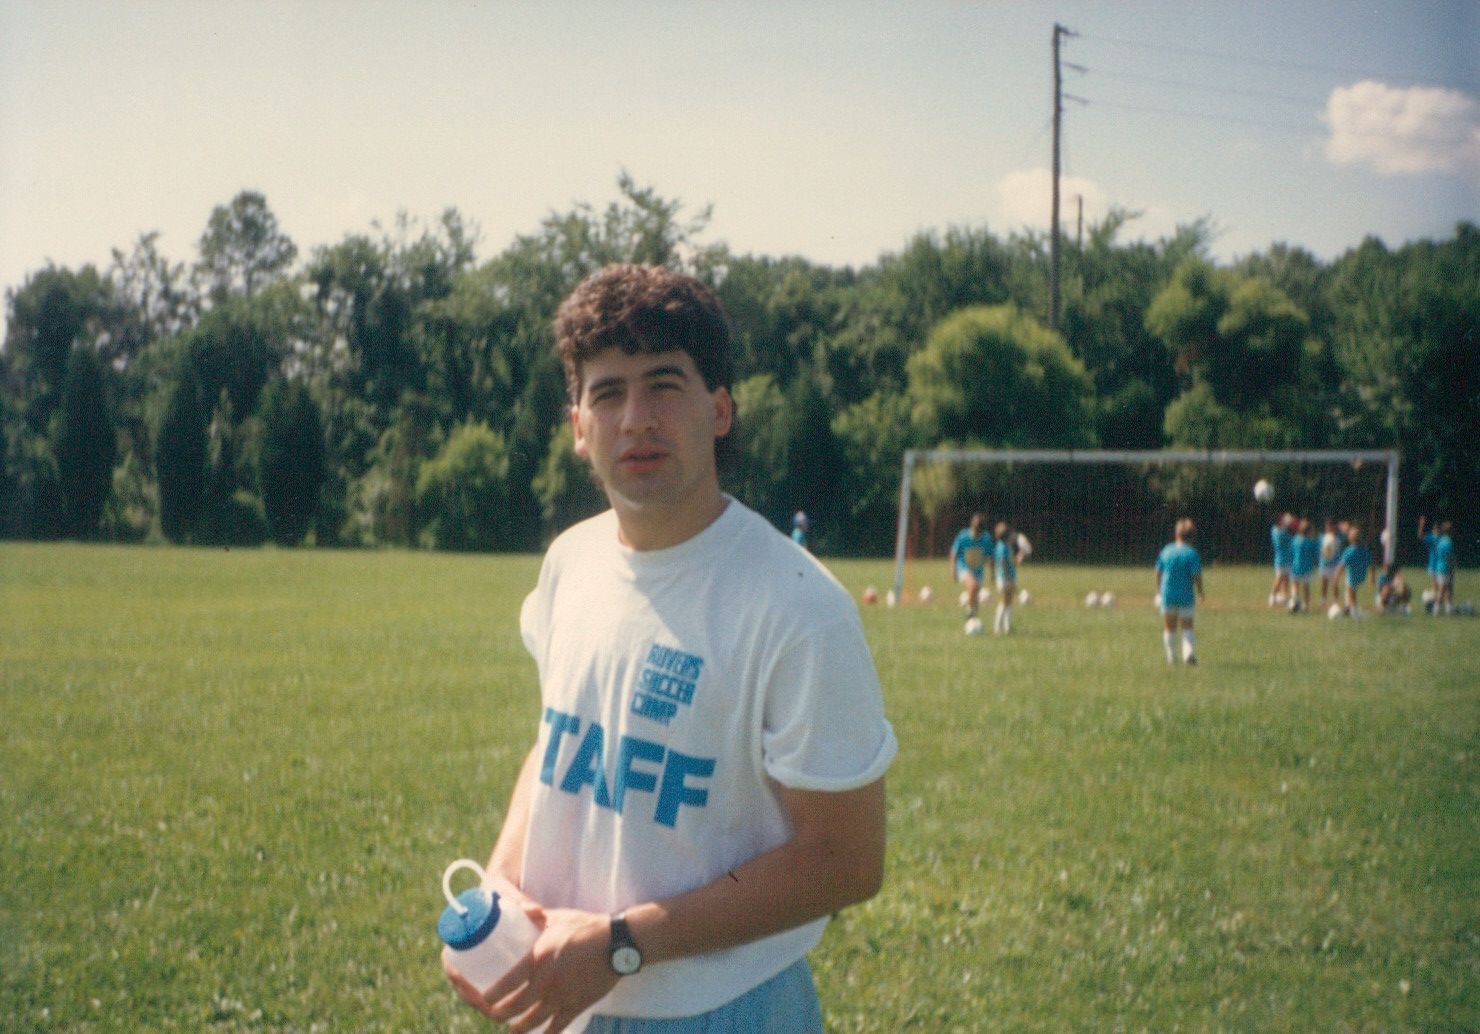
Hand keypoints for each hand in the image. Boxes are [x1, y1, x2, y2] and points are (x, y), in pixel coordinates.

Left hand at [448, 906, 617, 1032]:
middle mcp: (544, 985)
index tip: (476, 992)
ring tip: (508, 1025)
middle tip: (485, 1006)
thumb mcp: (555, 918)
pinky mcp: (575, 1006)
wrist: (618, 943)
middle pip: (509, 1011)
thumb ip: (534, 920)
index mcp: (536, 961)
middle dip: (491, 1012)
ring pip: (528, 1025)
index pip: (501, 989)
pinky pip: (555, 1028)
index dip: (482, 996)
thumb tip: (520, 911)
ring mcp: (560, 999)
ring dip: (513, 1028)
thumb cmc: (586, 926)